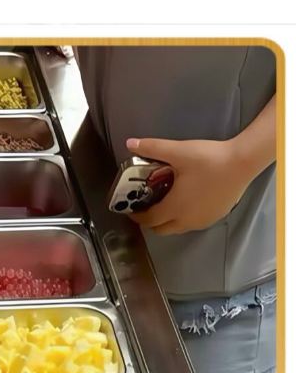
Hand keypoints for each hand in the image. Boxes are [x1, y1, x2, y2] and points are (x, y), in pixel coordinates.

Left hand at [124, 136, 252, 234]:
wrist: (243, 162)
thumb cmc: (209, 159)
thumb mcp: (179, 152)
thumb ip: (153, 148)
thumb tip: (130, 143)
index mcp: (174, 208)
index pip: (149, 220)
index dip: (137, 217)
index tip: (132, 209)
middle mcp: (186, 220)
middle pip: (161, 229)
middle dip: (150, 221)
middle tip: (147, 207)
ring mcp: (202, 221)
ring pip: (177, 228)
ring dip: (167, 221)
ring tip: (165, 204)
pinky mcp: (215, 217)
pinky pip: (192, 224)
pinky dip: (183, 219)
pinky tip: (186, 203)